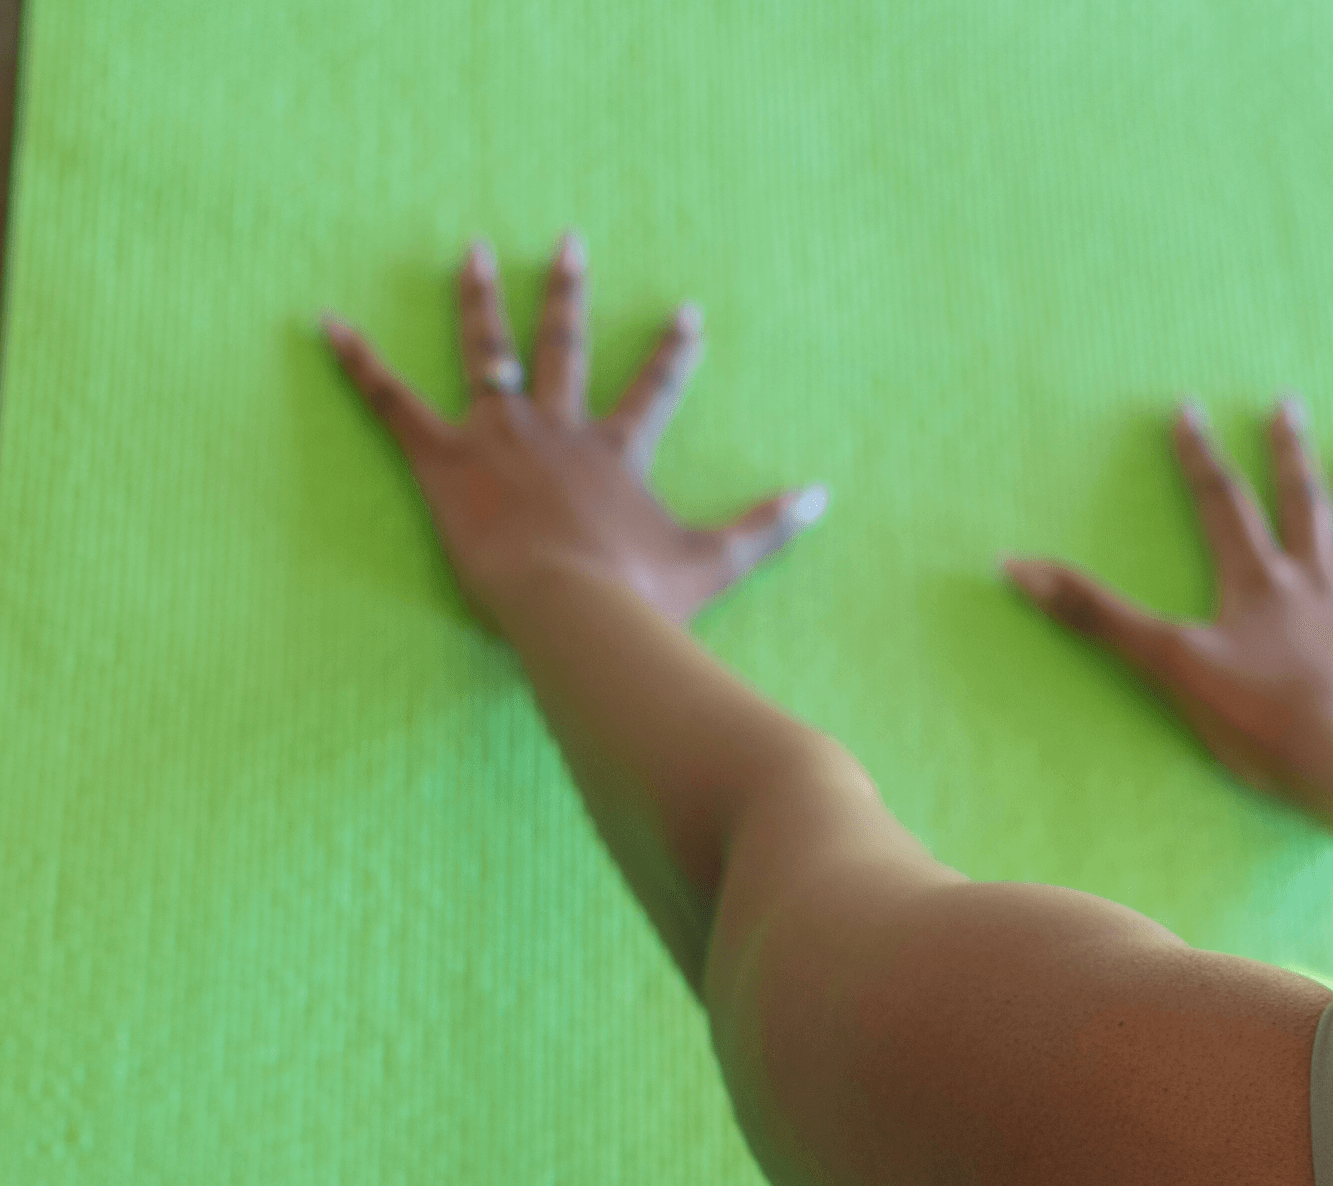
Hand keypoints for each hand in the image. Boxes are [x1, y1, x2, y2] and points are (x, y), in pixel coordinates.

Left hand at [322, 234, 826, 635]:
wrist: (578, 614)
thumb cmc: (642, 599)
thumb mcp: (715, 563)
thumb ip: (768, 527)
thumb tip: (825, 497)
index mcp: (615, 453)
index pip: (653, 387)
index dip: (672, 350)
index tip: (685, 311)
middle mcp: (558, 430)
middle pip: (562, 345)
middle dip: (566, 291)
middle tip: (566, 243)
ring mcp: (500, 439)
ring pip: (486, 352)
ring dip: (476, 299)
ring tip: (468, 251)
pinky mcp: (443, 461)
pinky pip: (392, 402)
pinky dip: (358, 362)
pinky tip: (326, 322)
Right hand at [1004, 396, 1332, 814]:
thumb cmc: (1259, 720)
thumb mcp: (1167, 664)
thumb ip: (1096, 616)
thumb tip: (1017, 566)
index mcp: (1255, 585)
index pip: (1222, 505)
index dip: (1201, 457)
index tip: (1189, 409)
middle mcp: (1314, 584)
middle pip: (1300, 504)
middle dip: (1289, 454)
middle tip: (1288, 405)